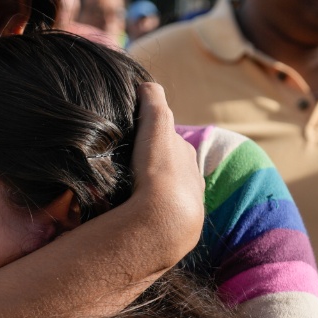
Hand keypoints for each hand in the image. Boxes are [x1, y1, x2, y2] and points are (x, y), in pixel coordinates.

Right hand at [130, 82, 204, 255]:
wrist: (163, 221)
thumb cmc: (158, 171)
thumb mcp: (157, 126)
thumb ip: (153, 102)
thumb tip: (146, 85)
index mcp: (187, 157)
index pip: (169, 144)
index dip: (153, 139)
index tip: (135, 142)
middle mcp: (191, 181)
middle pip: (169, 169)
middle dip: (152, 168)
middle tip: (127, 170)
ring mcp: (183, 208)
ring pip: (163, 196)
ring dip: (148, 194)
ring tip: (126, 196)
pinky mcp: (173, 231)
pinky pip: (156, 219)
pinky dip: (146, 215)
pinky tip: (131, 217)